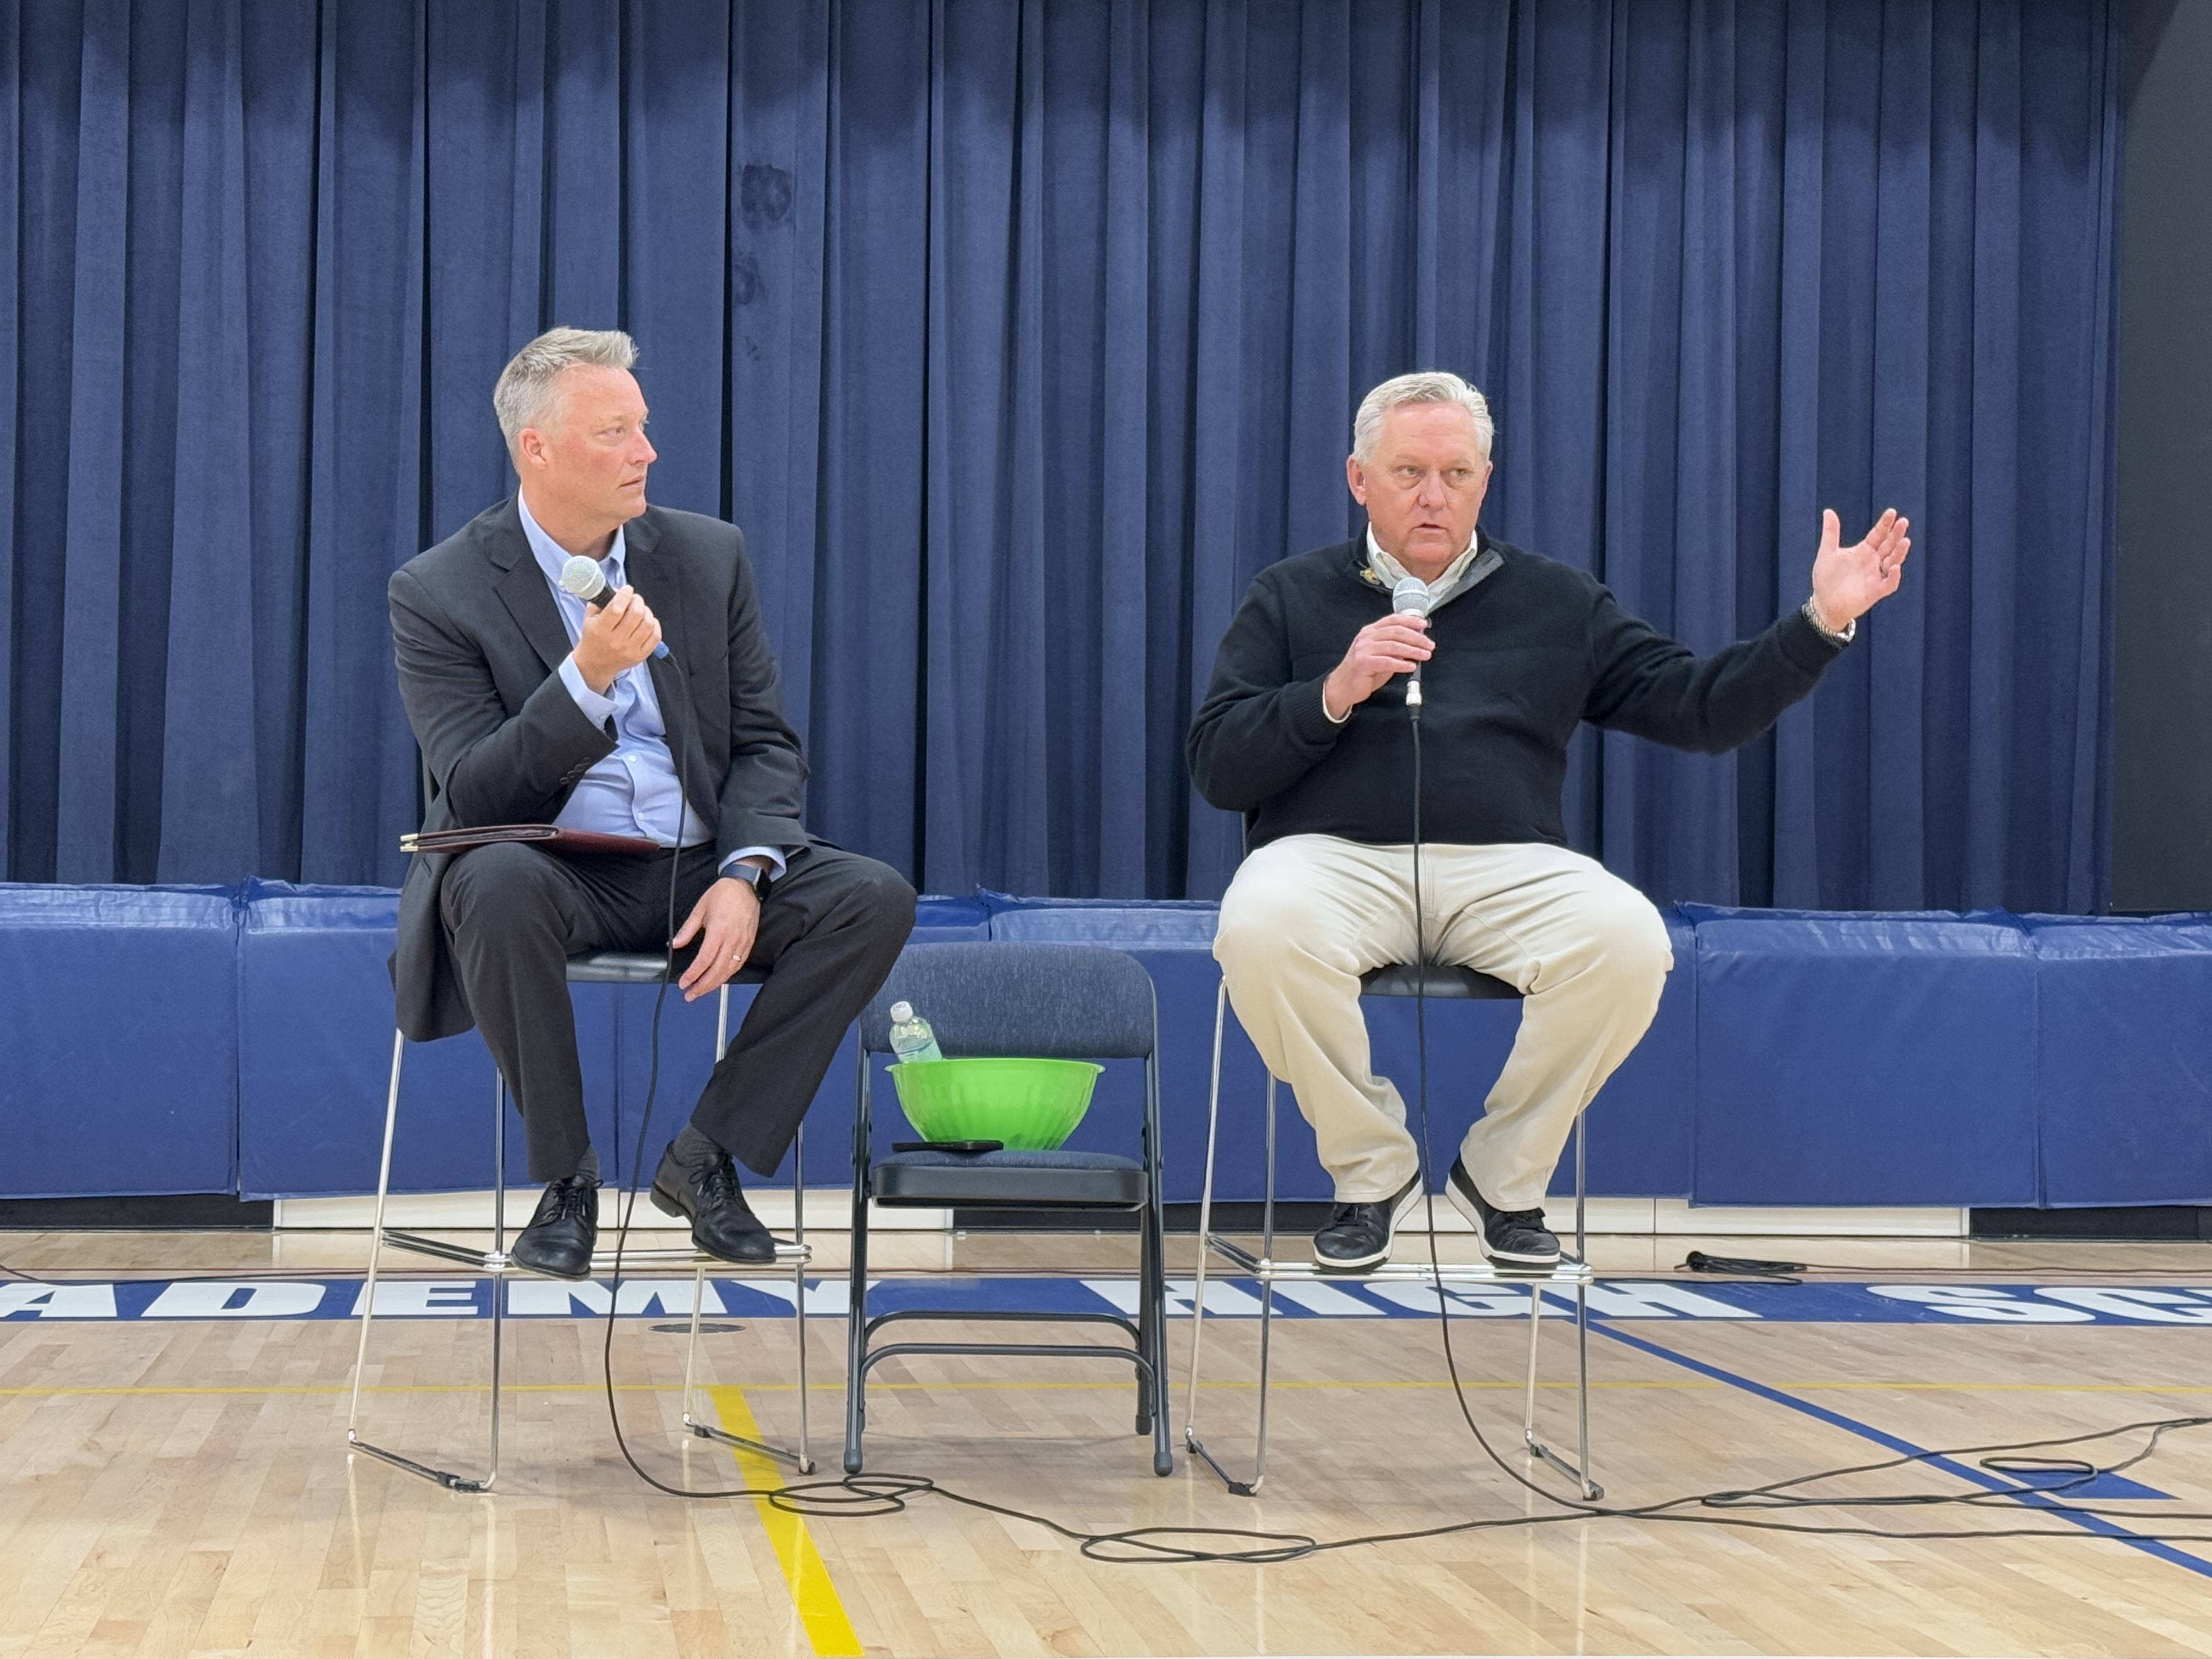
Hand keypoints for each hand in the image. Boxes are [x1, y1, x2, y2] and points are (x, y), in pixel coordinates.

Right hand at [572, 587, 662, 694]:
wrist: (596, 663)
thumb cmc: (594, 639)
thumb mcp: (589, 618)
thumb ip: (601, 601)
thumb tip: (618, 590)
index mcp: (601, 630)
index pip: (617, 608)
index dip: (625, 595)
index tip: (627, 590)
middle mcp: (616, 641)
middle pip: (636, 614)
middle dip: (637, 601)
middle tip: (634, 599)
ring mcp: (630, 649)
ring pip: (648, 623)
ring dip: (646, 611)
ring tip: (640, 610)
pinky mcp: (641, 655)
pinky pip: (655, 636)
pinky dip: (654, 624)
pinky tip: (648, 621)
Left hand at [672, 874, 761, 1002]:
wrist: (745, 884)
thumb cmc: (724, 893)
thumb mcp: (700, 909)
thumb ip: (687, 929)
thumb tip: (675, 944)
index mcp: (718, 930)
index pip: (704, 960)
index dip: (693, 974)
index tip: (684, 982)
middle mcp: (732, 938)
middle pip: (717, 971)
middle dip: (703, 986)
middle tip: (690, 994)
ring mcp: (743, 942)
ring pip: (729, 970)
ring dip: (715, 984)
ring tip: (702, 990)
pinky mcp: (749, 942)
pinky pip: (739, 964)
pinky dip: (728, 974)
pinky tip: (720, 979)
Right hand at [1322, 614, 1431, 717]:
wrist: (1343, 686)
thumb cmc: (1363, 671)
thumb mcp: (1380, 654)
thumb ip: (1395, 647)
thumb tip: (1416, 643)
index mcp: (1370, 631)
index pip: (1393, 620)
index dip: (1410, 621)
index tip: (1423, 625)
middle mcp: (1366, 637)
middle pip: (1396, 632)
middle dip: (1416, 638)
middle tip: (1429, 645)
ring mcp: (1364, 649)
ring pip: (1394, 646)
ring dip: (1413, 651)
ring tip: (1425, 655)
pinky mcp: (1363, 663)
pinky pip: (1387, 661)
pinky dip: (1402, 664)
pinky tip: (1411, 666)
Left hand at [1809, 508, 1911, 632]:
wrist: (1824, 603)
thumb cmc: (1826, 578)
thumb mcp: (1827, 553)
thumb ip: (1831, 533)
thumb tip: (1828, 511)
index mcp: (1864, 551)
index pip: (1878, 535)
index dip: (1885, 524)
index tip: (1892, 512)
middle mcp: (1873, 562)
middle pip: (1889, 545)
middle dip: (1896, 534)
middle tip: (1903, 522)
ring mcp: (1876, 576)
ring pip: (1893, 562)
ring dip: (1899, 552)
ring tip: (1905, 540)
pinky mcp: (1875, 592)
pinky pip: (1889, 584)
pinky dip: (1893, 576)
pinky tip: (1894, 567)